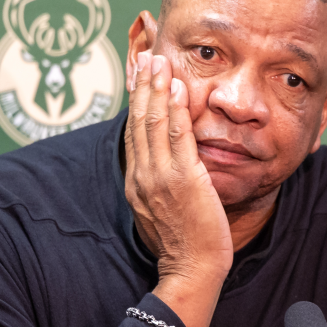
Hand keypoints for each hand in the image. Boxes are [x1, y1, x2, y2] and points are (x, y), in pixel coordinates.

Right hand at [124, 51, 232, 326]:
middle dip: (143, 86)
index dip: (136, 102)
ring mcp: (160, 177)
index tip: (139, 76)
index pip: (134, 133)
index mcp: (137, 182)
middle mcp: (142, 176)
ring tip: (160, 61)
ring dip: (157, 89)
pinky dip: (175, 110)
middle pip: (139, 121)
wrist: (192, 271)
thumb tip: (166, 166)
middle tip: (147, 55)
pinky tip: (178, 89)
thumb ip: (162, 183)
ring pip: (153, 123)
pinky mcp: (182, 180)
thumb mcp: (165, 208)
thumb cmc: (185, 244)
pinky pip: (177, 137)